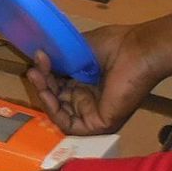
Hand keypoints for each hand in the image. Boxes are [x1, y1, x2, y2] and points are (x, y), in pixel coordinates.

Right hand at [26, 12, 171, 134]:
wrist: (137, 51)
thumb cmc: (116, 46)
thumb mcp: (79, 50)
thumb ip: (60, 59)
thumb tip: (39, 57)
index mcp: (88, 82)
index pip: (59, 86)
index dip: (46, 75)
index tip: (39, 56)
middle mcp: (90, 99)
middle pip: (57, 99)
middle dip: (43, 84)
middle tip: (34, 68)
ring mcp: (94, 113)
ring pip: (60, 113)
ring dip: (45, 96)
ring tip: (37, 77)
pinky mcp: (99, 124)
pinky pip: (70, 125)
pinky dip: (54, 111)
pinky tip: (47, 94)